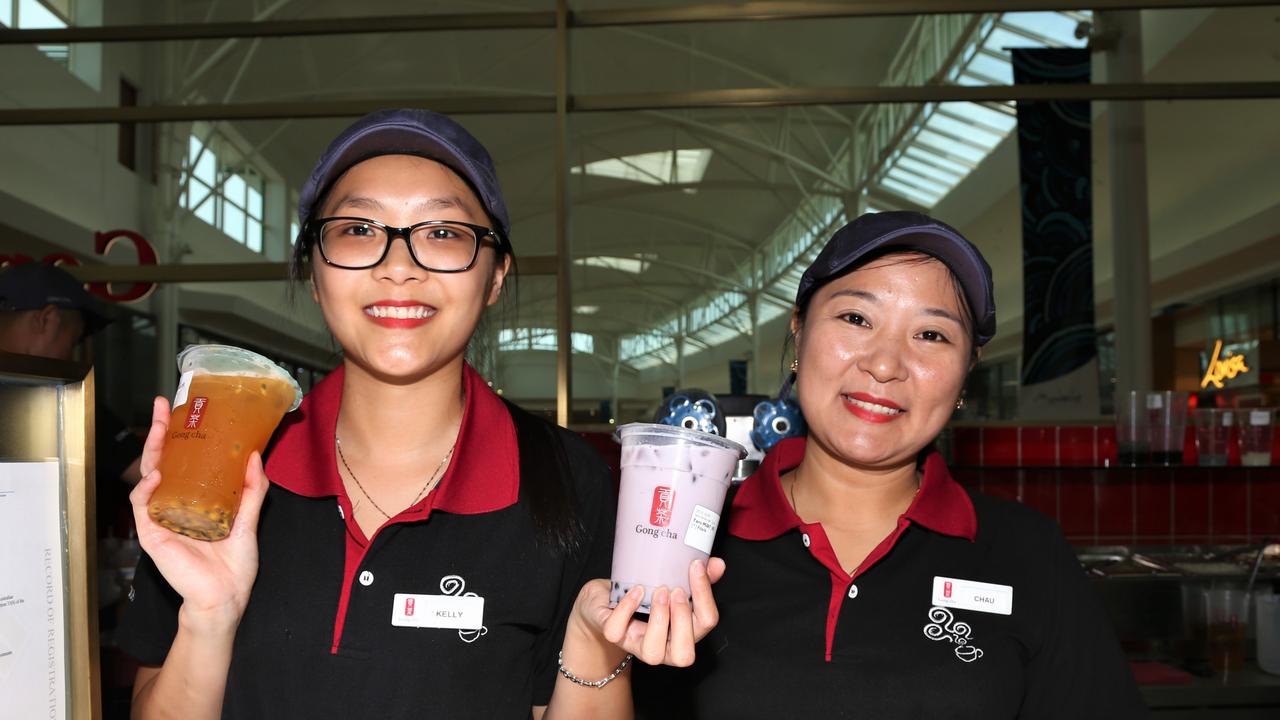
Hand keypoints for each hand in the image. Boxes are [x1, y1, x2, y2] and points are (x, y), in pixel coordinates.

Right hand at [129, 397, 268, 628]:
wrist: (226, 596)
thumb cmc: (235, 564)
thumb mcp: (248, 519)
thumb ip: (252, 490)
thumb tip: (255, 456)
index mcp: (194, 499)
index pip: (182, 462)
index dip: (179, 437)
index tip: (181, 410)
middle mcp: (174, 504)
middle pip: (161, 462)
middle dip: (158, 432)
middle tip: (161, 406)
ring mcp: (161, 517)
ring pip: (148, 477)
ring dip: (151, 451)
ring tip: (158, 428)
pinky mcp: (152, 534)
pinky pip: (143, 505)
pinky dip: (147, 487)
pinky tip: (157, 473)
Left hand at [573, 558, 724, 666]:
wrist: (606, 600)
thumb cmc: (644, 594)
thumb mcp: (671, 584)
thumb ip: (697, 577)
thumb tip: (717, 563)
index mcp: (684, 632)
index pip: (706, 622)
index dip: (705, 595)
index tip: (696, 566)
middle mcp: (664, 646)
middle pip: (684, 654)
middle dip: (682, 620)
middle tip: (676, 590)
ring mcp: (638, 644)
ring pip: (653, 653)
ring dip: (659, 619)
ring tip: (658, 591)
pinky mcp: (615, 634)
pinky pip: (617, 631)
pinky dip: (626, 609)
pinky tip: (635, 590)